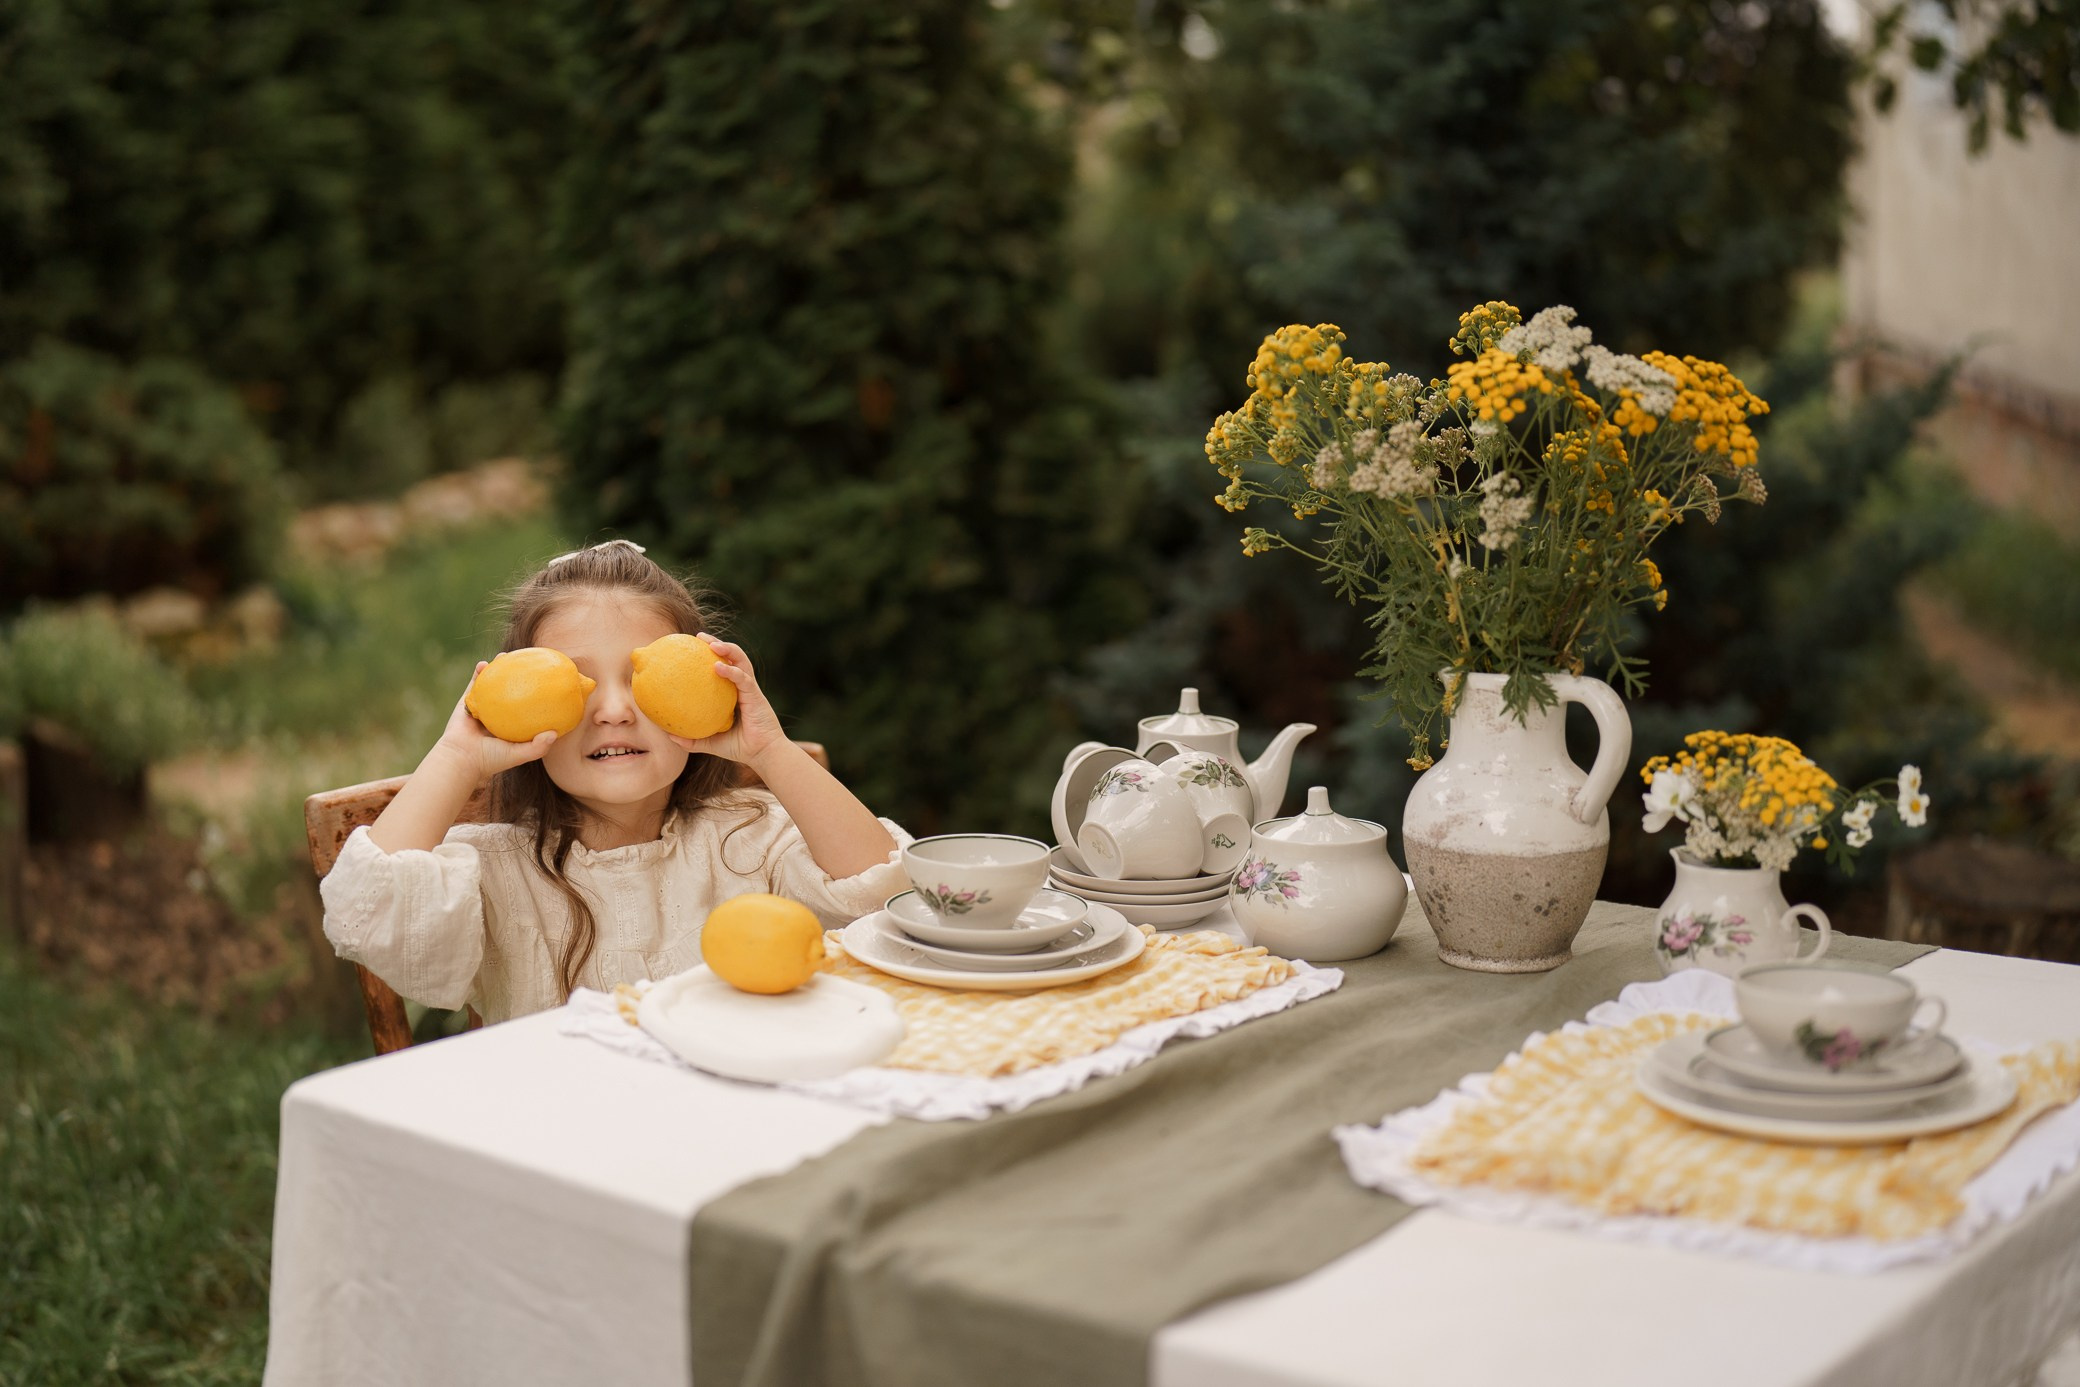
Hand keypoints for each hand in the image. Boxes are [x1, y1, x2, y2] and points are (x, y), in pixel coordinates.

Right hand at [433, 661, 559, 784]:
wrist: (461, 759)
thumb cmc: (491, 760)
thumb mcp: (519, 755)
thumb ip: (538, 747)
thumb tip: (554, 732)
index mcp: (511, 726)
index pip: (527, 707)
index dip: (536, 694)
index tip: (547, 682)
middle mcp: (497, 716)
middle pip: (510, 692)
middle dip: (518, 677)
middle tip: (528, 662)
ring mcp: (482, 708)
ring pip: (491, 685)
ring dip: (497, 669)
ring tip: (505, 656)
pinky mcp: (467, 704)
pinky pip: (473, 684)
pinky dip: (478, 673)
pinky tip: (483, 663)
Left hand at [666, 635, 785, 765]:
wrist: (763, 755)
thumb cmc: (740, 748)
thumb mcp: (711, 742)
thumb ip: (692, 739)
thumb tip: (668, 735)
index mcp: (734, 693)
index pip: (724, 667)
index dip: (711, 655)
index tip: (693, 647)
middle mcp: (742, 687)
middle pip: (732, 657)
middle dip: (718, 643)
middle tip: (700, 637)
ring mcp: (750, 689)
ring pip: (741, 660)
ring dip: (728, 649)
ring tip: (712, 644)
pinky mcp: (756, 695)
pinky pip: (743, 679)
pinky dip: (732, 671)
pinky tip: (718, 666)